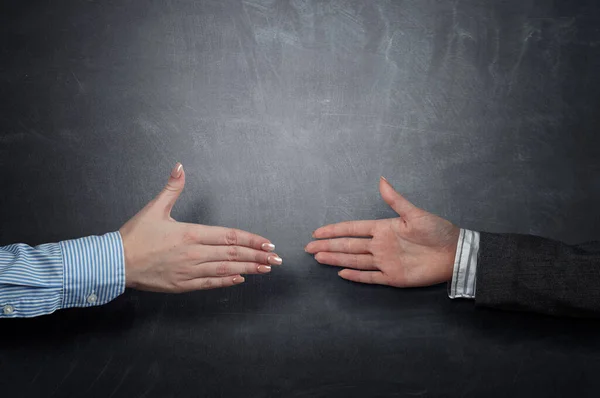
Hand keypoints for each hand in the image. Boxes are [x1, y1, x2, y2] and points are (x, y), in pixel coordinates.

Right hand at [119, 163, 281, 292]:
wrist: (115, 263)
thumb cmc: (135, 236)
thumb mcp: (154, 208)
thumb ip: (172, 188)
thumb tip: (180, 166)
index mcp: (190, 234)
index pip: (229, 236)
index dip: (251, 239)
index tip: (267, 242)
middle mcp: (194, 253)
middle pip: (232, 254)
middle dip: (257, 256)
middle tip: (275, 259)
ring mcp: (189, 271)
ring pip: (225, 269)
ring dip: (248, 269)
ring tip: (265, 269)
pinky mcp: (182, 284)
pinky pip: (210, 283)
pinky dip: (227, 281)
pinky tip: (240, 279)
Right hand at [305, 177, 458, 286]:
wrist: (454, 253)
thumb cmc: (437, 230)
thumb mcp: (414, 213)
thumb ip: (395, 200)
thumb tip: (381, 180)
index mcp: (383, 229)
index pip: (353, 229)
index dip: (334, 230)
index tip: (317, 232)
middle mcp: (380, 245)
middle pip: (348, 246)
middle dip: (328, 246)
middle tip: (308, 248)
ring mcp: (385, 262)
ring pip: (354, 260)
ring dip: (336, 259)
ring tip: (318, 257)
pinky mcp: (393, 277)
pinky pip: (370, 277)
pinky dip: (356, 276)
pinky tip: (342, 273)